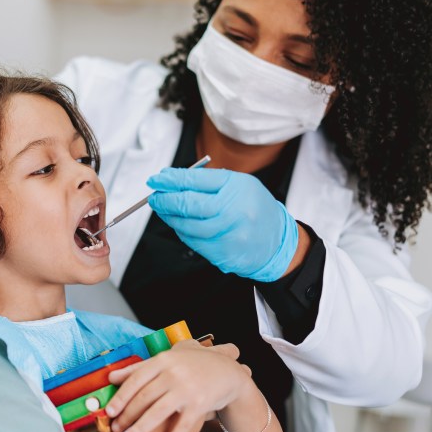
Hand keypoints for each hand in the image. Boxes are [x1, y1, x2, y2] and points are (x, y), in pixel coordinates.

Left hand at [105, 340, 253, 431]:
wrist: (228, 373)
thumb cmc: (193, 365)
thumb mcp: (168, 359)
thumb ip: (140, 367)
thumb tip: (111, 377)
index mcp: (163, 360)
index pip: (136, 379)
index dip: (121, 396)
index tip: (109, 411)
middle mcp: (174, 373)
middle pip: (144, 397)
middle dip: (127, 416)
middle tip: (114, 430)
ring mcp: (187, 389)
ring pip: (158, 412)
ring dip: (140, 429)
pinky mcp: (200, 405)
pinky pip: (182, 426)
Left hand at [147, 167, 298, 281]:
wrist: (277, 242)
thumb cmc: (254, 209)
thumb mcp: (239, 185)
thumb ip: (208, 182)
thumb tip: (172, 181)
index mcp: (237, 187)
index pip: (196, 180)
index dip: (171, 179)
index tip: (157, 179)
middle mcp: (234, 210)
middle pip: (189, 204)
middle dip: (166, 199)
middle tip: (155, 196)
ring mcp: (230, 234)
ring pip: (188, 226)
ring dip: (170, 218)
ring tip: (164, 210)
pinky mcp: (224, 253)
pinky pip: (194, 242)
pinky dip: (182, 233)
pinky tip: (179, 225)